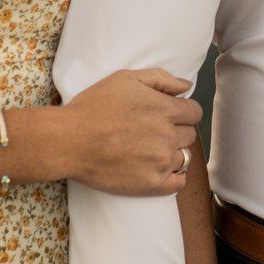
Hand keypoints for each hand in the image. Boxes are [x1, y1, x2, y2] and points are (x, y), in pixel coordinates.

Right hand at [62, 69, 200, 196]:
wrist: (69, 141)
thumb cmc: (93, 107)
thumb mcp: (126, 78)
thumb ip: (161, 79)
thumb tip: (186, 87)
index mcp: (165, 109)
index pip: (194, 113)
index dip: (182, 112)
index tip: (168, 115)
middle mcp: (168, 136)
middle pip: (189, 135)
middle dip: (175, 131)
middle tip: (152, 132)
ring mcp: (162, 162)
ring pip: (184, 157)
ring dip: (172, 153)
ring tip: (150, 151)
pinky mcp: (152, 184)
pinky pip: (178, 183)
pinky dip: (172, 177)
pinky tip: (157, 170)